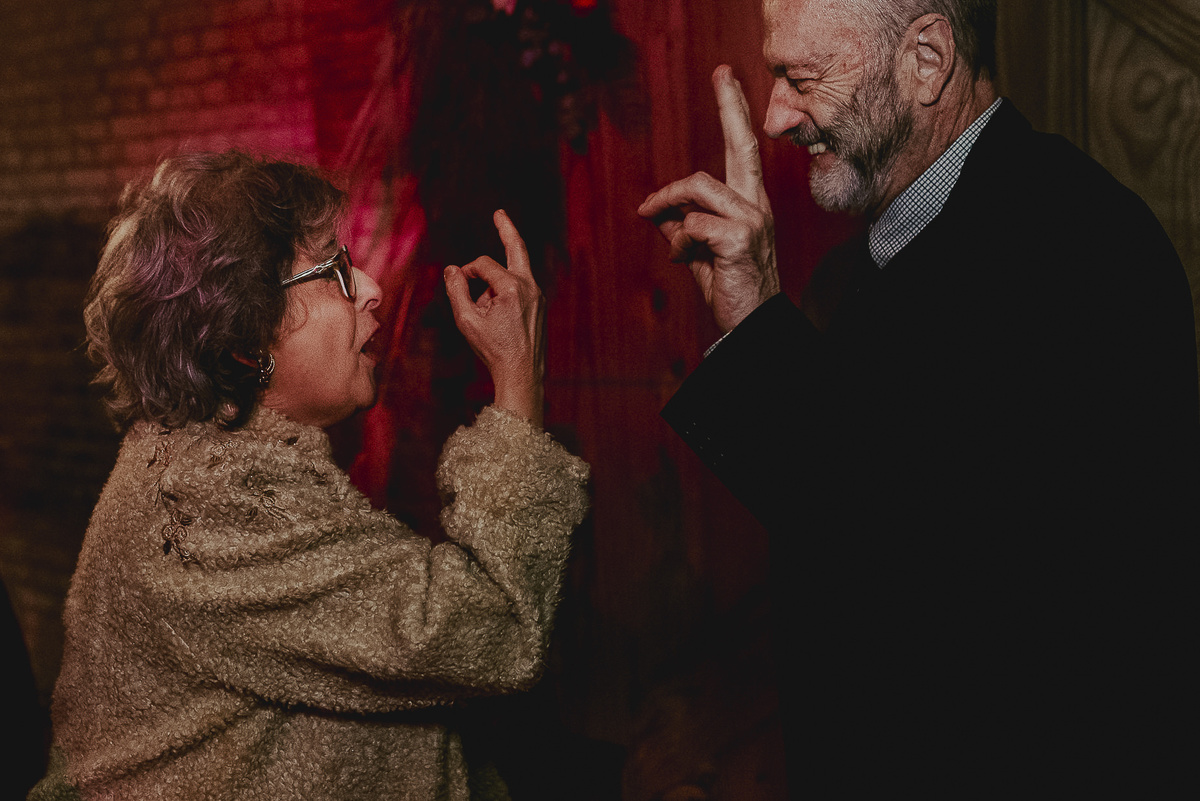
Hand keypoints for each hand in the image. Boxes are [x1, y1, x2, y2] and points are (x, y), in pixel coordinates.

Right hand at [445, 210, 545, 425]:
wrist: (522, 374)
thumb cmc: (494, 349)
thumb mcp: (466, 321)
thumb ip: (457, 291)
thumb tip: (452, 269)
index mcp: (512, 287)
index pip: (483, 264)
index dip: (466, 271)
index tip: (457, 282)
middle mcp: (530, 286)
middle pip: (517, 248)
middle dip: (506, 229)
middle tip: (499, 213)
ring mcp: (539, 295)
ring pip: (513, 276)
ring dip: (494, 286)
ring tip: (487, 319)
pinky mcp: (541, 305)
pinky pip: (519, 290)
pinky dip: (504, 296)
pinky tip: (498, 321)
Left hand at [638, 65, 779, 332]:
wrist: (751, 324)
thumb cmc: (730, 287)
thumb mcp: (700, 252)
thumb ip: (684, 228)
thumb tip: (659, 212)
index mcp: (749, 203)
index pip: (742, 150)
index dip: (734, 113)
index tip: (726, 77)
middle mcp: (756, 205)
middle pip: (739, 148)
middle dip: (731, 107)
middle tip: (723, 72)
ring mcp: (752, 221)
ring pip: (698, 189)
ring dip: (668, 203)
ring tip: (657, 222)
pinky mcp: (740, 240)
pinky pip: (693, 226)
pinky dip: (678, 243)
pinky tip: (682, 260)